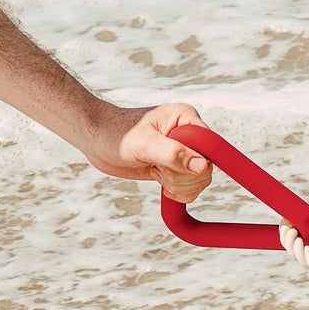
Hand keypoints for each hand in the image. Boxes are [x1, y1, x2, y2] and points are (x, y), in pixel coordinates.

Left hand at [86, 101, 211, 200]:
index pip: (211, 146)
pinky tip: (158, 179)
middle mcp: (189, 134)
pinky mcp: (176, 166)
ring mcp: (183, 151)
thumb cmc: (115, 133)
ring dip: (177, 185)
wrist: (97, 138)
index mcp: (186, 119)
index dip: (199, 164)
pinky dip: (176, 191)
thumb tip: (202, 166)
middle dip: (182, 177)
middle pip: (207, 167)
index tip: (177, 170)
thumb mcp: (143, 144)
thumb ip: (173, 154)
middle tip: (157, 170)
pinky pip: (190, 186)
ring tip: (155, 171)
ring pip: (199, 180)